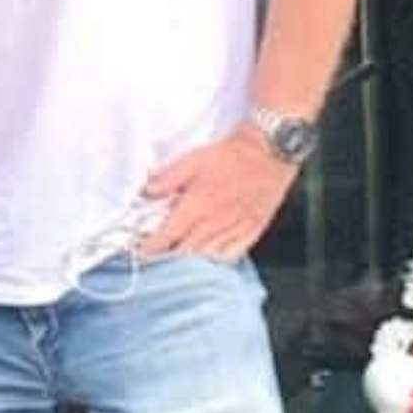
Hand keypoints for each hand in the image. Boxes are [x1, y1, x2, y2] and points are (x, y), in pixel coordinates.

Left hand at [137, 130, 297, 261]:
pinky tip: (212, 258)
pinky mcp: (254, 228)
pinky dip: (220, 259)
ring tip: (181, 260)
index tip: (142, 251)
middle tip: (158, 258)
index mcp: (198, 204)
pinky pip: (235, 253)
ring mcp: (236, 227)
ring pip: (209, 255)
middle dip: (169, 256)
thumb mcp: (193, 159)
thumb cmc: (233, 154)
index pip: (168, 234)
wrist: (269, 151)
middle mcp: (216, 221)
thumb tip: (148, 190)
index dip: (153, 246)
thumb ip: (169, 178)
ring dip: (192, 260)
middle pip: (187, 250)